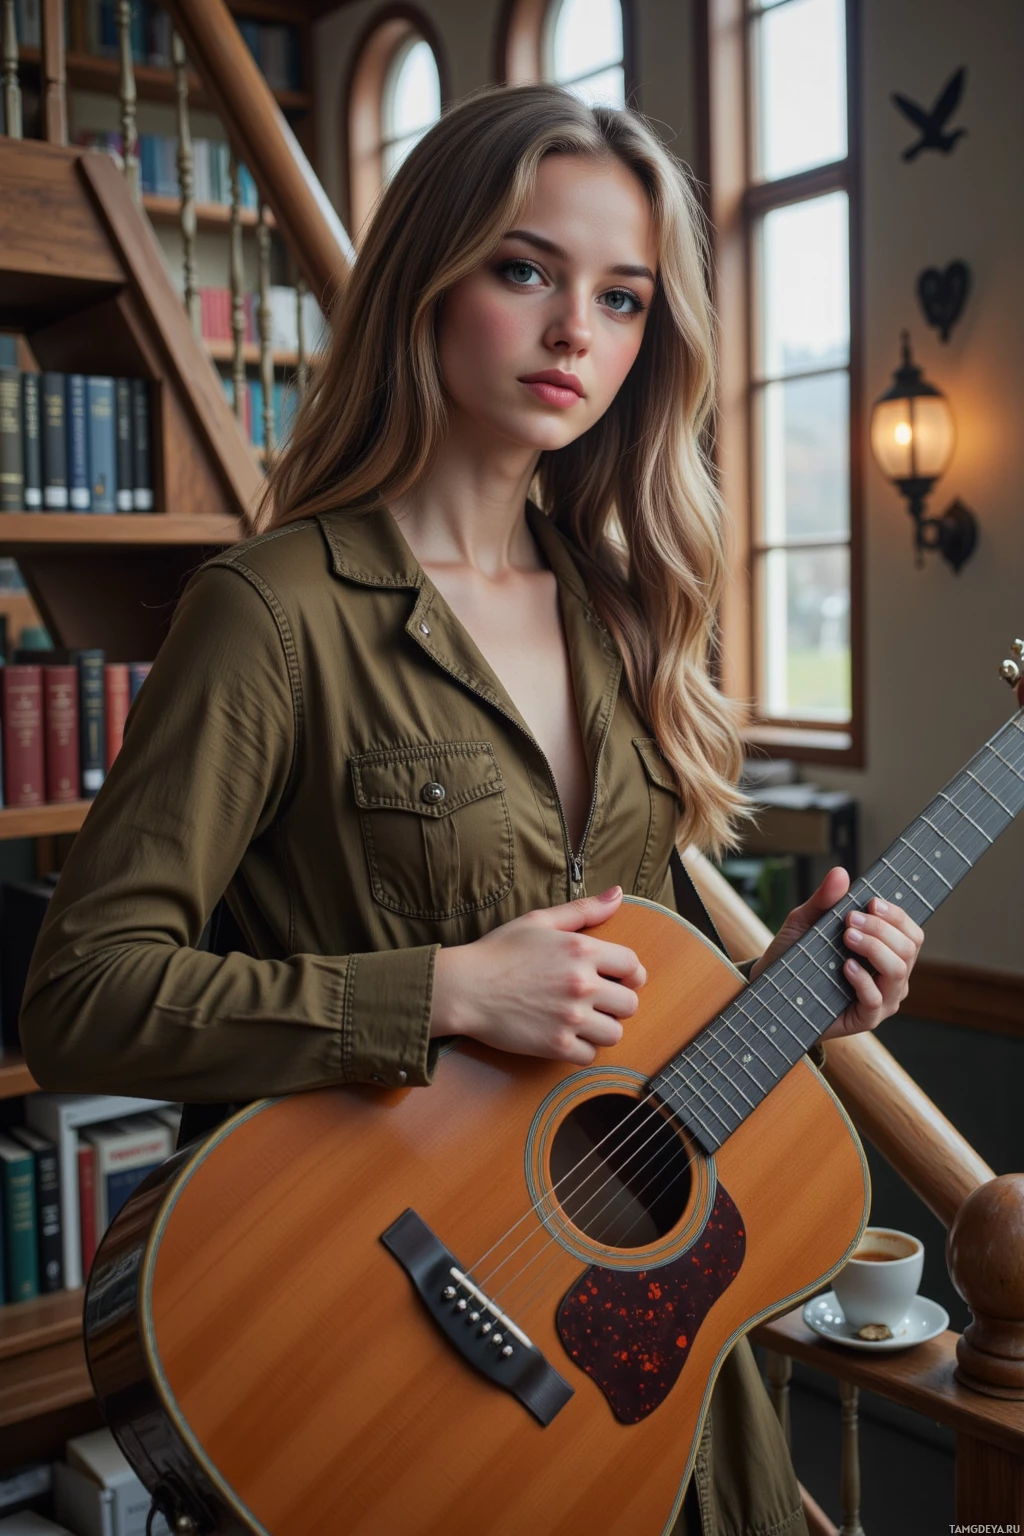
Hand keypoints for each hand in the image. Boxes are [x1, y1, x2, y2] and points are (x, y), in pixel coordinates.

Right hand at [430, 886, 645, 1064]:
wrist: (464, 987)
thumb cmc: (498, 951)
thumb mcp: (540, 921)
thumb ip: (583, 910)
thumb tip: (618, 894)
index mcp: (581, 950)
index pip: (632, 965)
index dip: (632, 973)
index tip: (622, 979)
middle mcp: (582, 984)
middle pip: (629, 1003)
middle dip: (617, 1003)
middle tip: (597, 1001)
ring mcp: (570, 1017)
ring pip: (615, 1033)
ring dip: (602, 1028)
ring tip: (583, 1020)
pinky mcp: (555, 1044)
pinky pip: (590, 1055)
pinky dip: (581, 1049)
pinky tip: (567, 1036)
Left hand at [748, 866, 923, 1040]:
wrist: (770, 989)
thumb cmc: (795, 955)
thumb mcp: (805, 922)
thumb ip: (824, 900)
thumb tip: (840, 873)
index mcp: (886, 951)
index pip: (911, 932)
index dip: (896, 915)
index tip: (871, 902)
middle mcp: (891, 976)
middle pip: (908, 948)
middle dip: (881, 928)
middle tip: (850, 920)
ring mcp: (882, 999)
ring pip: (898, 971)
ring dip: (875, 948)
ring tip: (847, 936)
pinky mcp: (866, 1018)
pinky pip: (875, 999)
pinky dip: (863, 979)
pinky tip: (846, 966)